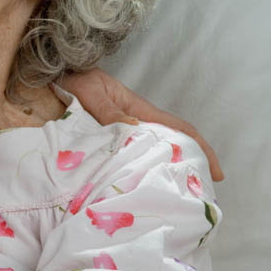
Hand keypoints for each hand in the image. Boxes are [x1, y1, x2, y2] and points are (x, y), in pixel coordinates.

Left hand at [62, 67, 223, 180]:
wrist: (54, 73)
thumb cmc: (73, 78)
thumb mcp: (91, 93)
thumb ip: (109, 110)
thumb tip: (136, 130)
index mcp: (137, 109)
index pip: (178, 128)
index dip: (200, 148)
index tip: (216, 172)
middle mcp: (135, 120)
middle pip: (171, 144)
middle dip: (189, 166)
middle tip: (197, 195)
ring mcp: (123, 129)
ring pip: (151, 152)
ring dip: (165, 170)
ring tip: (173, 197)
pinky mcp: (108, 137)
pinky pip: (129, 156)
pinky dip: (139, 170)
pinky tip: (138, 187)